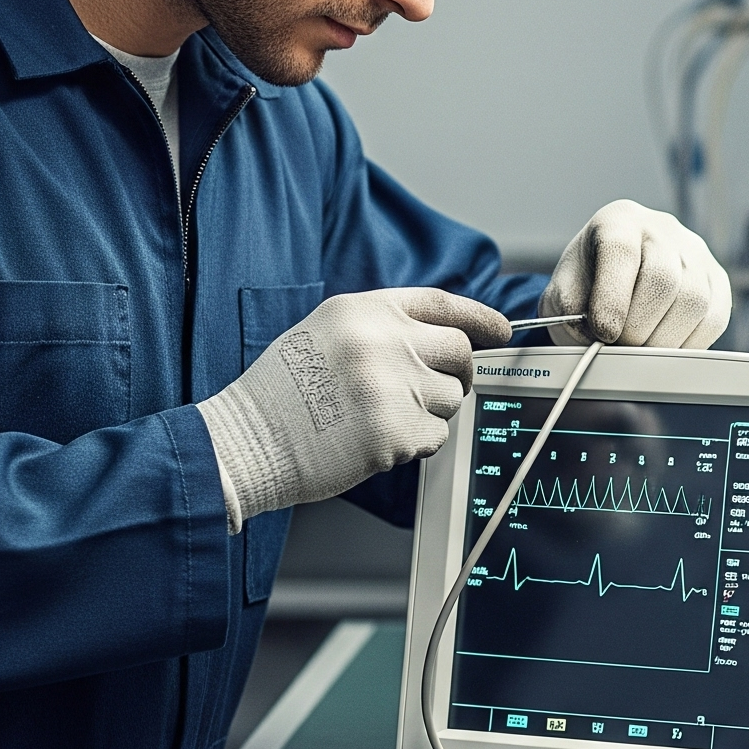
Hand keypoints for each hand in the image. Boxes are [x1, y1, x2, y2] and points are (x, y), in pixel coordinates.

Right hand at [195, 288, 511, 527]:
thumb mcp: (326, 332)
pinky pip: (434, 437)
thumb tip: (438, 342)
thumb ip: (381, 328)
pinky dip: (415, 444)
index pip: (443, 304)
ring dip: (429, 411)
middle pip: (459, 352)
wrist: (248, 439)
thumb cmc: (282, 392)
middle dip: (458, 373)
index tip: (499, 331)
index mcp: (366, 310)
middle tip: (437, 389)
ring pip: (450, 398)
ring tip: (382, 417)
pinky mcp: (397, 433)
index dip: (478, 318)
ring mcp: (394, 387)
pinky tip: (376, 441)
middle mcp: (386, 341)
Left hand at [541, 200, 730, 349]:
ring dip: (663, 340)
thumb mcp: (563, 292)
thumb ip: (569, 309)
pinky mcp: (717, 281)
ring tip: (639, 348)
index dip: (612, 299)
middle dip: (638, 327)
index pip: (621, 253)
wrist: (611, 277)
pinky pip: (714, 319)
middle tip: (619, 346)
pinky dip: (687, 344)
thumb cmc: (586, 285)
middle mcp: (662, 230)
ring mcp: (696, 253)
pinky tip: (663, 346)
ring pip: (693, 302)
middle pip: (663, 280)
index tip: (603, 333)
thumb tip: (595, 336)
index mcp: (619, 221)